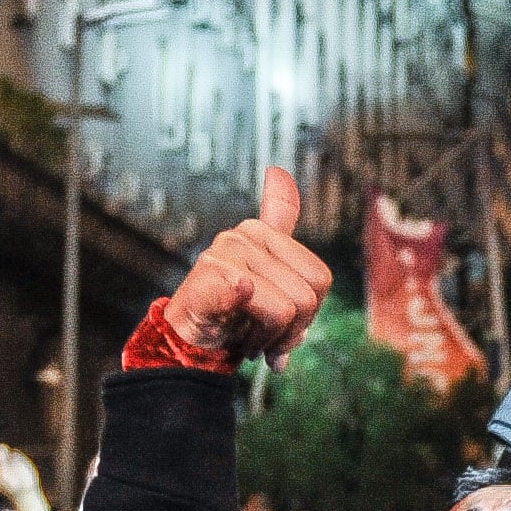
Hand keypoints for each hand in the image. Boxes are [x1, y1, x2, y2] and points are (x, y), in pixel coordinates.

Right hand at [163, 168, 333, 362]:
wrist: (191, 338)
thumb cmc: (235, 307)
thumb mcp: (266, 262)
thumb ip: (279, 219)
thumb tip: (279, 170)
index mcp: (263, 231)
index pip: (320, 280)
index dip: (309, 312)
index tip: (289, 322)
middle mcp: (243, 236)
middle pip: (306, 299)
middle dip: (291, 332)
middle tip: (266, 338)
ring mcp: (224, 255)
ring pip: (284, 311)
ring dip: (269, 340)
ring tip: (248, 338)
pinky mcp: (209, 279)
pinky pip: (247, 293)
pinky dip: (245, 308)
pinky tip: (237, 323)